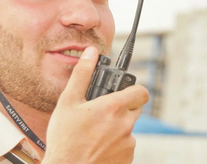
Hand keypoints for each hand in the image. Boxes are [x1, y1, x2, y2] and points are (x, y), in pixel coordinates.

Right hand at [42, 46, 149, 163]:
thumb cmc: (65, 139)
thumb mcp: (68, 102)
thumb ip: (82, 74)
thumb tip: (91, 53)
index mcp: (114, 107)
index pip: (141, 91)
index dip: (133, 89)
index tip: (124, 92)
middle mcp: (126, 124)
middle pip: (134, 109)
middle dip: (122, 108)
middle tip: (102, 113)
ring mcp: (128, 143)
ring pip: (129, 128)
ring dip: (117, 127)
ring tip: (95, 132)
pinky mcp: (127, 158)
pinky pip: (126, 145)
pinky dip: (116, 144)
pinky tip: (98, 146)